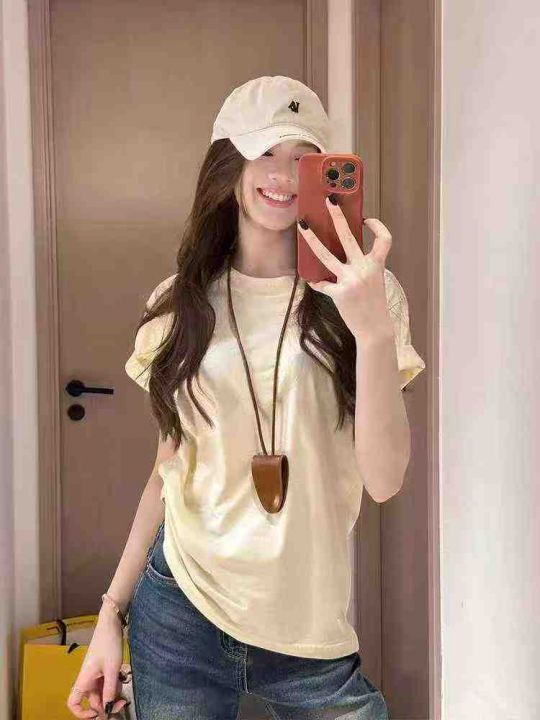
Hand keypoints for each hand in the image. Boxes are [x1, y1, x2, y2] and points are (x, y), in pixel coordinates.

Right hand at [66, 612, 128, 718]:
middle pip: (94, 701)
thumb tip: (108, 708)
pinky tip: (123, 678)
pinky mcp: (103, 669)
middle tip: (122, 703)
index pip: (73, 703)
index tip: (98, 713)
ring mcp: (95, 674)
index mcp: (84, 680)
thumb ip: (110, 690)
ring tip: (124, 687)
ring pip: (103, 692)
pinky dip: (115, 683)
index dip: (81, 713)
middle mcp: (87, 680)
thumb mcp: (112, 669)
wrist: (111, 624)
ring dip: (113, 693)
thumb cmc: (108, 645)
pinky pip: (107, 683)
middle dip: (107, 704)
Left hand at [297, 196, 393, 341]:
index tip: (366, 219)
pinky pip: (322, 283)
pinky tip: (315, 282)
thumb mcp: (374, 280)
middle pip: (348, 238)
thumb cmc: (373, 303)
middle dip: (337, 217)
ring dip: (312, 239)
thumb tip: (343, 248)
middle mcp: (364, 270)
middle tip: (328, 200)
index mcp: (377, 265)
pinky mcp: (338, 294)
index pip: (384, 239)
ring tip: (302, 226)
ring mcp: (350, 281)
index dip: (377, 227)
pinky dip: (318, 282)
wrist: (374, 328)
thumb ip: (363, 264)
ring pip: (326, 256)